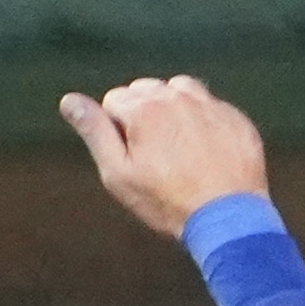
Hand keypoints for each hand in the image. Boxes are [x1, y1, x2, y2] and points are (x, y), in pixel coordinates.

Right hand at [60, 75, 269, 237]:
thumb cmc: (165, 199)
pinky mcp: (235, 117)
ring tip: (174, 145)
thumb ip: (94, 131)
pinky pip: (209, 105)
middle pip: (145, 89)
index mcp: (144, 109)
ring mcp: (211, 105)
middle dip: (141, 112)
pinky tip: (200, 150)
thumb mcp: (117, 172)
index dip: (114, 128)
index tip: (128, 155)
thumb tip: (69, 100)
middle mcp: (178, 97)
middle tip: (149, 152)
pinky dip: (200, 119)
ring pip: (179, 89)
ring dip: (171, 107)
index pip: (113, 99)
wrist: (226, 216)